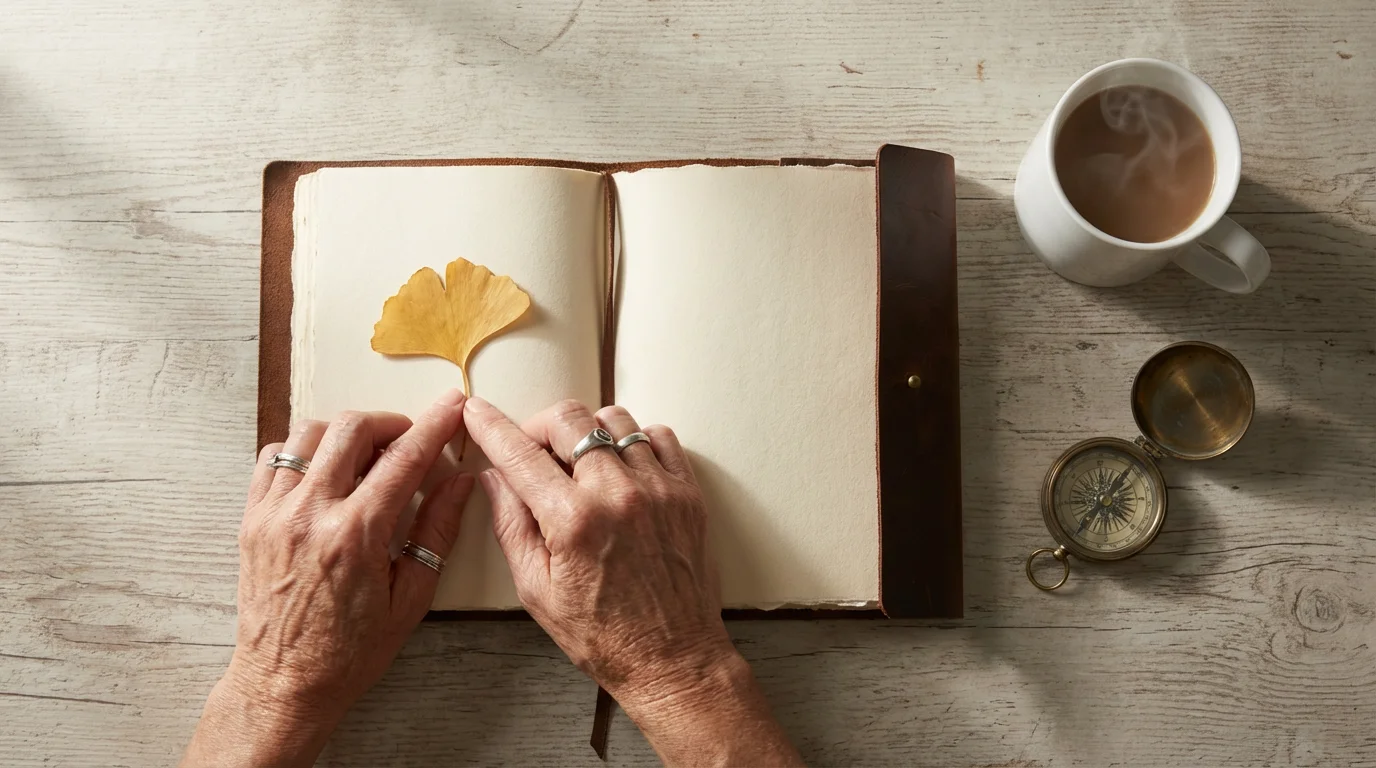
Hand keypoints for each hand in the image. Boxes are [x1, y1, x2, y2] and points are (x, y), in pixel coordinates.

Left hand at [183, 390, 473, 767]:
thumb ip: (436, 532)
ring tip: (365, 455)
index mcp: (357, 536)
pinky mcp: (252, 520)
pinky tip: (323, 471)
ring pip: (308, 433)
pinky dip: (302, 451)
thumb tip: (460, 483)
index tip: (453, 405)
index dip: (434, 425)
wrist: (283, 684)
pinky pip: (273, 457)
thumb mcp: (410, 599)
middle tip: (409, 439)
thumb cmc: (349, 653)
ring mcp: (274, 514)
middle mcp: (311, 515)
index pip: (404, 458)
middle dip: (390, 422)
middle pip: (353, 428)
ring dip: (345, 432)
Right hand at [465, 398, 802, 765]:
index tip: (475, 412)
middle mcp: (618, 495)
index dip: (490, 426)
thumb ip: (511, 526)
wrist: (673, 659)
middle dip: (540, 426)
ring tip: (580, 464)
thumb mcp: (536, 590)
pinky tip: (622, 469)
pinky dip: (634, 442)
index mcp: (573, 522)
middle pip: (568, 418)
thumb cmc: (603, 636)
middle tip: (534, 451)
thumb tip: (493, 478)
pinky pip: (658, 437)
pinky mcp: (687, 493)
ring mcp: (658, 489)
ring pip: (615, 419)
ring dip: (588, 432)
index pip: (519, 454)